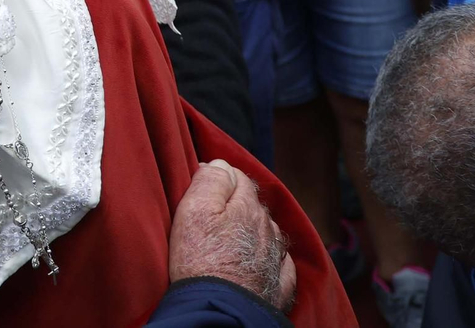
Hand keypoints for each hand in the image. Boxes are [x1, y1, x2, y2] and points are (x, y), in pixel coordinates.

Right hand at [170, 160, 296, 310]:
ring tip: (229, 241)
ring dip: (252, 229)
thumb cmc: (201, 260)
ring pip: (267, 231)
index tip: (200, 189)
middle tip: (210, 216)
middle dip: (236, 204)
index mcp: (248, 207)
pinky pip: (279, 261)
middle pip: (253, 204)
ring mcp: (277, 257)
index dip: (219, 178)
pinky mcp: (281, 284)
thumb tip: (220, 164)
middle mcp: (269, 228)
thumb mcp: (194, 211)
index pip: (238, 177)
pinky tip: (255, 262)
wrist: (221, 309)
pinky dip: (268, 257)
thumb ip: (210, 181)